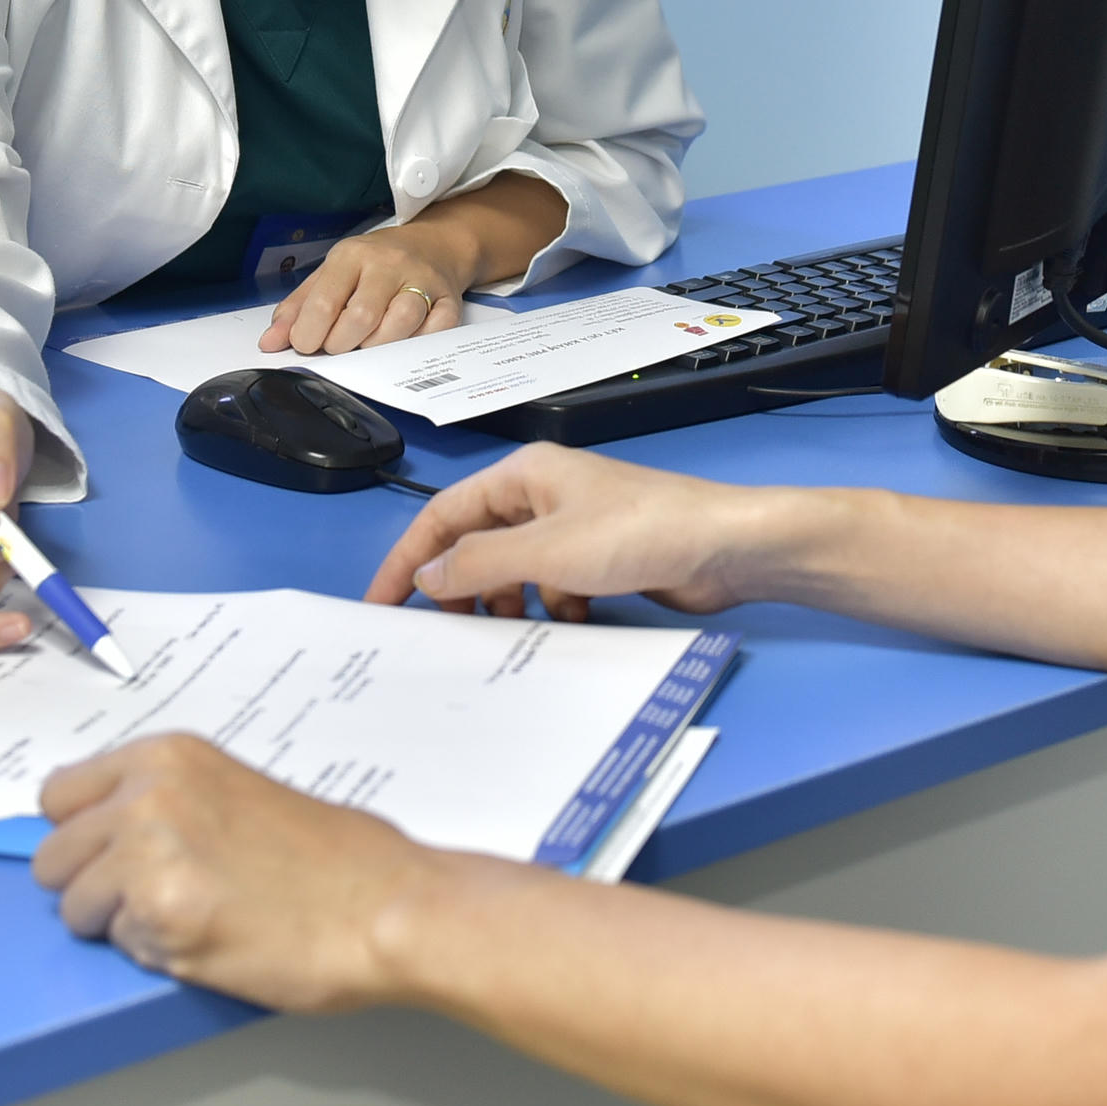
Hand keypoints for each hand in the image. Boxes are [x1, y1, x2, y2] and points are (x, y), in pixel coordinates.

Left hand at [34, 733, 452, 1006]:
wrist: (386, 909)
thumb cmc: (335, 861)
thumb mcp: (236, 793)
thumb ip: (166, 803)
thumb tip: (104, 833)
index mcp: (167, 757)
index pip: (59, 795)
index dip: (84, 834)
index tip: (110, 854)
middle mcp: (146, 796)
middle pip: (52, 857)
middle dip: (93, 885)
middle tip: (158, 898)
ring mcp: (147, 856)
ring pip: (74, 908)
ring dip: (120, 925)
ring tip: (193, 918)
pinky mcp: (159, 917)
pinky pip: (120, 947)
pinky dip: (154, 953)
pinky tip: (211, 939)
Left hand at [262, 218, 477, 354]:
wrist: (434, 245)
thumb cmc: (375, 265)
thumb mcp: (333, 274)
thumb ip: (299, 308)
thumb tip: (271, 343)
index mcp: (352, 255)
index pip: (324, 302)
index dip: (308, 335)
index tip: (306, 345)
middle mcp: (389, 264)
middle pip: (361, 317)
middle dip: (341, 344)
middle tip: (337, 347)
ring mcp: (423, 281)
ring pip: (399, 324)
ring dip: (376, 347)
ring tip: (366, 345)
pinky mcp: (449, 300)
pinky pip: (434, 332)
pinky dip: (415, 344)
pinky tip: (402, 341)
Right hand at [363, 442, 784, 621]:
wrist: (726, 548)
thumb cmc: (639, 533)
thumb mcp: (548, 552)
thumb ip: (480, 565)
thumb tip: (427, 577)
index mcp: (524, 475)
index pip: (444, 515)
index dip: (409, 559)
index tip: (381, 604)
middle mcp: (544, 495)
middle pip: (477, 544)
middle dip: (463, 586)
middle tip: (452, 630)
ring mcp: (574, 527)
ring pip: (515, 570)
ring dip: (511, 601)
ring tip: (517, 628)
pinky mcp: (601, 558)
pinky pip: (553, 586)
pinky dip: (552, 607)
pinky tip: (571, 620)